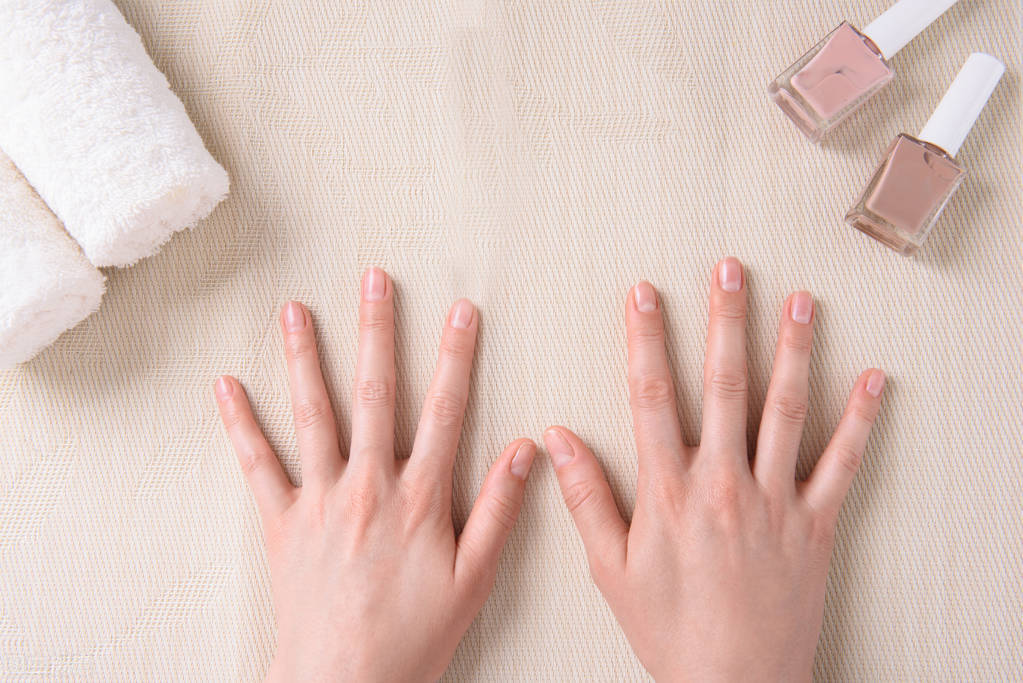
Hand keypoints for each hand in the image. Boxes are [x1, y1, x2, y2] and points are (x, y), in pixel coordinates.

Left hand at [215, 267, 535, 681]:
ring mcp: (321, 499)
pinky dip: (240, 425)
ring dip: (304, 358)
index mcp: (420, 497)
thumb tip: (524, 449)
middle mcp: (368, 485)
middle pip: (374, 394)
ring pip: (312, 415)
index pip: (445, 410)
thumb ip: (500, 510)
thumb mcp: (474, 579)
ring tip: (295, 310)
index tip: (461, 311)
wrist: (343, 682)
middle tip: (374, 279)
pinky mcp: (283, 522)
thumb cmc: (413, 637)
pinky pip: (258, 466)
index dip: (456, 356)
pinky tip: (226, 387)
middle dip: (376, 331)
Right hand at [545, 257, 884, 681]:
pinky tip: (873, 379)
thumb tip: (556, 438)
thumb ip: (584, 497)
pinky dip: (861, 420)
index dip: (645, 339)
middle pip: (725, 385)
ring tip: (799, 300)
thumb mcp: (611, 568)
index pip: (651, 396)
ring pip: (785, 410)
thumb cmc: (671, 630)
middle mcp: (722, 482)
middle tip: (730, 268)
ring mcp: (773, 499)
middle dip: (726, 320)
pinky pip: (843, 464)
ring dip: (793, 350)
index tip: (644, 294)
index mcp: (668, 490)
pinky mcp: (815, 523)